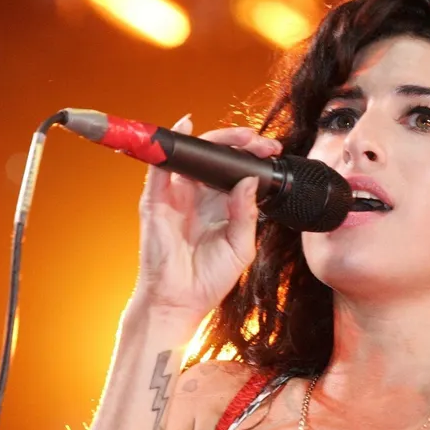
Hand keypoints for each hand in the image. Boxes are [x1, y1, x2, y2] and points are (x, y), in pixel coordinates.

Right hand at [132, 115, 279, 318]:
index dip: (254, 158)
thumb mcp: (241, 246)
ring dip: (215, 140)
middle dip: (239, 144)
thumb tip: (249, 180)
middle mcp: (198, 196)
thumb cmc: (208, 279)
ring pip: (193, 155)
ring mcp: (176, 195)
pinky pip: (160, 166)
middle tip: (260, 143)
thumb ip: (246, 213)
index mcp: (220, 206)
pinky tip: (185, 127)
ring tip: (239, 138)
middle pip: (216, 158)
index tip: (274, 152)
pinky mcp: (155, 199)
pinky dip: (171, 145)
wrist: (180, 302)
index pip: (236, 171)